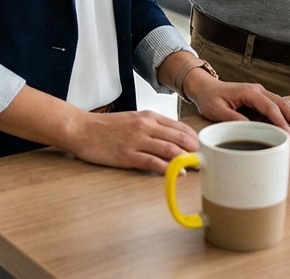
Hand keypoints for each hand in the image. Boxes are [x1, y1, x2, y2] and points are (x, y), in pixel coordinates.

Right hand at [65, 111, 198, 174]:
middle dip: (196, 150)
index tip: (204, 148)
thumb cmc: (105, 127)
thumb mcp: (133, 120)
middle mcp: (146, 126)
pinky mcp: (128, 155)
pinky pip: (153, 162)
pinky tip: (179, 173)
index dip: (195, 139)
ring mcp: (137, 141)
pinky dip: (169, 168)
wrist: (81, 129)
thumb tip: (172, 139)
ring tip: (198, 168)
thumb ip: (152, 127)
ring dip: (187, 160)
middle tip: (208, 160)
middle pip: (180, 138)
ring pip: (170, 149)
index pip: (180, 127)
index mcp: (149, 117)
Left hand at [184, 73, 289, 136]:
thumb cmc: (209, 98)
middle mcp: (258, 90)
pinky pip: (280, 104)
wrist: (204, 87)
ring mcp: (261, 93)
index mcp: (249, 92)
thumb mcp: (217, 111)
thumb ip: (233, 119)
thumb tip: (251, 129)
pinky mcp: (260, 98)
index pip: (270, 108)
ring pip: (285, 103)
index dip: (281, 122)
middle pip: (283, 104)